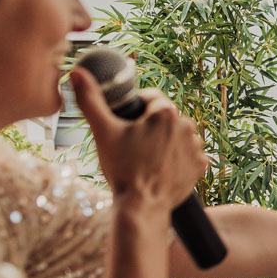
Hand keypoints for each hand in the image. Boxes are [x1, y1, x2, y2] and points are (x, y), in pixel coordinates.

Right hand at [71, 67, 207, 212]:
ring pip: (177, 135)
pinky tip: (162, 167)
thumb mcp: (103, 132)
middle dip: (151, 126)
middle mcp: (187, 125)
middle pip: (165, 117)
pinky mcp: (200, 165)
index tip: (126, 123)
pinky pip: (189, 154)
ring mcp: (196, 147)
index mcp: (166, 112)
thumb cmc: (122, 168)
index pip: (151, 98)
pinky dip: (178, 158)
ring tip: (146, 157)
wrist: (141, 206)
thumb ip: (90, 100)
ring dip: (166, 141)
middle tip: (133, 144)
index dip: (136, 108)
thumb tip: (76, 71)